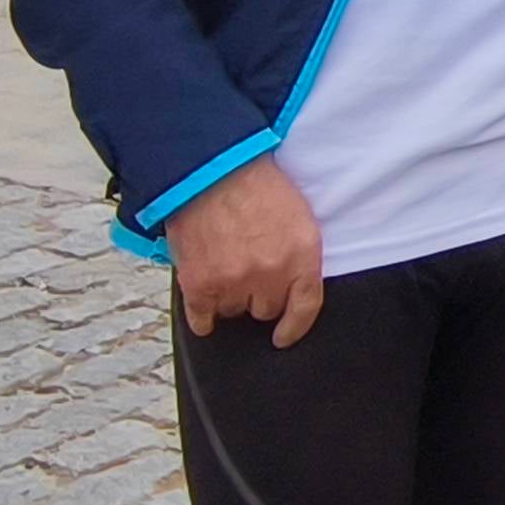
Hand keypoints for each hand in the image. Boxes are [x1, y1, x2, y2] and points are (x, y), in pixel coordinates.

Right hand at [166, 156, 326, 345]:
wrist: (209, 169)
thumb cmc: (255, 185)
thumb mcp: (298, 216)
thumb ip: (299, 254)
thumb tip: (294, 285)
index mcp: (301, 256)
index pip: (305, 307)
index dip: (294, 327)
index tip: (283, 335)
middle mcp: (269, 274)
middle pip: (265, 309)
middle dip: (258, 294)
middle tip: (247, 270)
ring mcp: (233, 281)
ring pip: (233, 311)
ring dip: (229, 296)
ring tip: (223, 265)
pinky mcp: (199, 284)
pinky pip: (202, 319)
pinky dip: (202, 316)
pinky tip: (204, 301)